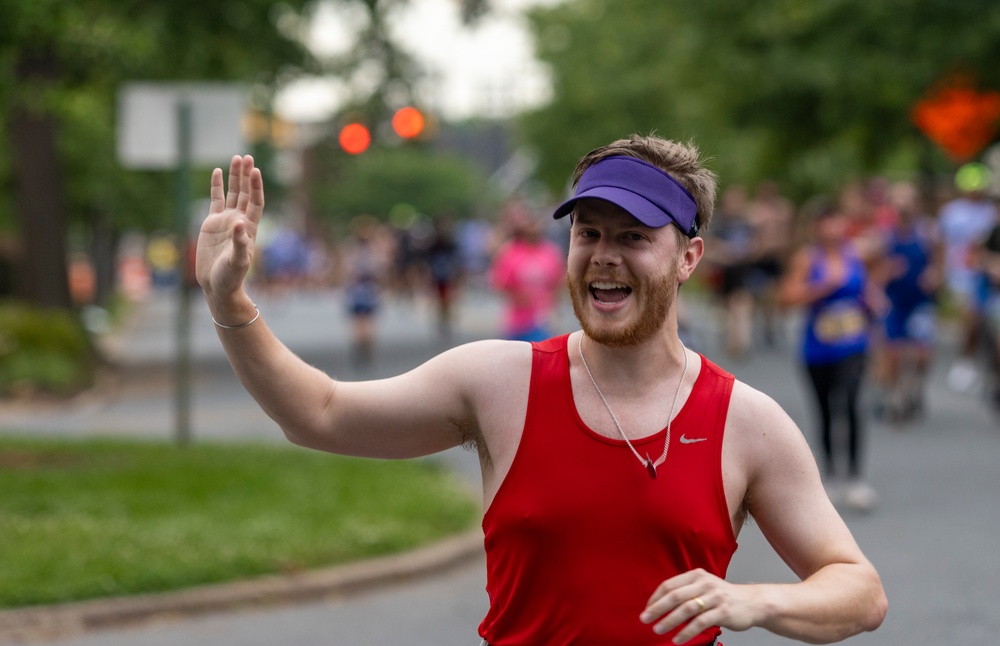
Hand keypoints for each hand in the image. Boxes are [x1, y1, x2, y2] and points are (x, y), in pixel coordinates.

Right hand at [195, 155, 263, 302]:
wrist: (217, 285)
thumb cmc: (231, 276)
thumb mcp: (238, 261)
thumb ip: (240, 242)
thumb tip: (238, 222)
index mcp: (249, 228)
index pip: (255, 202)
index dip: (256, 187)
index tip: (256, 171)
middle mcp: (239, 220)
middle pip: (245, 193)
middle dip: (246, 176)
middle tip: (247, 157)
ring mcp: (226, 220)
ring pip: (232, 193)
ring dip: (235, 177)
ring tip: (237, 158)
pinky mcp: (212, 223)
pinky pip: (216, 200)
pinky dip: (217, 186)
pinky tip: (218, 171)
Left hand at [639, 569, 757, 643]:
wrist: (752, 602)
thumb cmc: (722, 596)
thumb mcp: (704, 587)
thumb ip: (685, 592)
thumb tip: (659, 605)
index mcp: (696, 575)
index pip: (669, 585)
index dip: (655, 598)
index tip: (646, 610)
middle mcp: (704, 583)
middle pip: (675, 596)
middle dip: (657, 609)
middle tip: (644, 620)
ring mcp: (714, 597)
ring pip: (686, 609)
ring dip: (669, 621)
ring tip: (658, 630)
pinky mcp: (723, 611)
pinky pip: (700, 622)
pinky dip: (687, 632)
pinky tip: (678, 640)